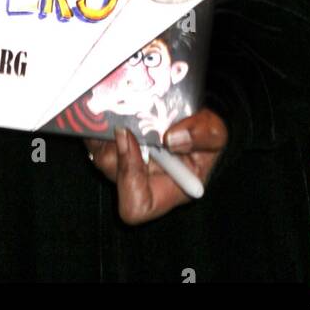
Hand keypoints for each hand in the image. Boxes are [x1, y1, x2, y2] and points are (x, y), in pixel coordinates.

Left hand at [86, 108, 227, 223]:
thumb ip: (202, 136)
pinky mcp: (112, 144)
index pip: (135, 206)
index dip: (129, 178)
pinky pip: (94, 137)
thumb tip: (170, 138)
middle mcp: (138, 180)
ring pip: (99, 151)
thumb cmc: (207, 135)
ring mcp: (123, 162)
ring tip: (117, 105)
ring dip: (104, 129)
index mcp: (164, 191)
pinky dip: (97, 121)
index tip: (133, 140)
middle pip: (111, 172)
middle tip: (123, 116)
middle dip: (114, 143)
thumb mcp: (216, 134)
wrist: (196, 118)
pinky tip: (108, 103)